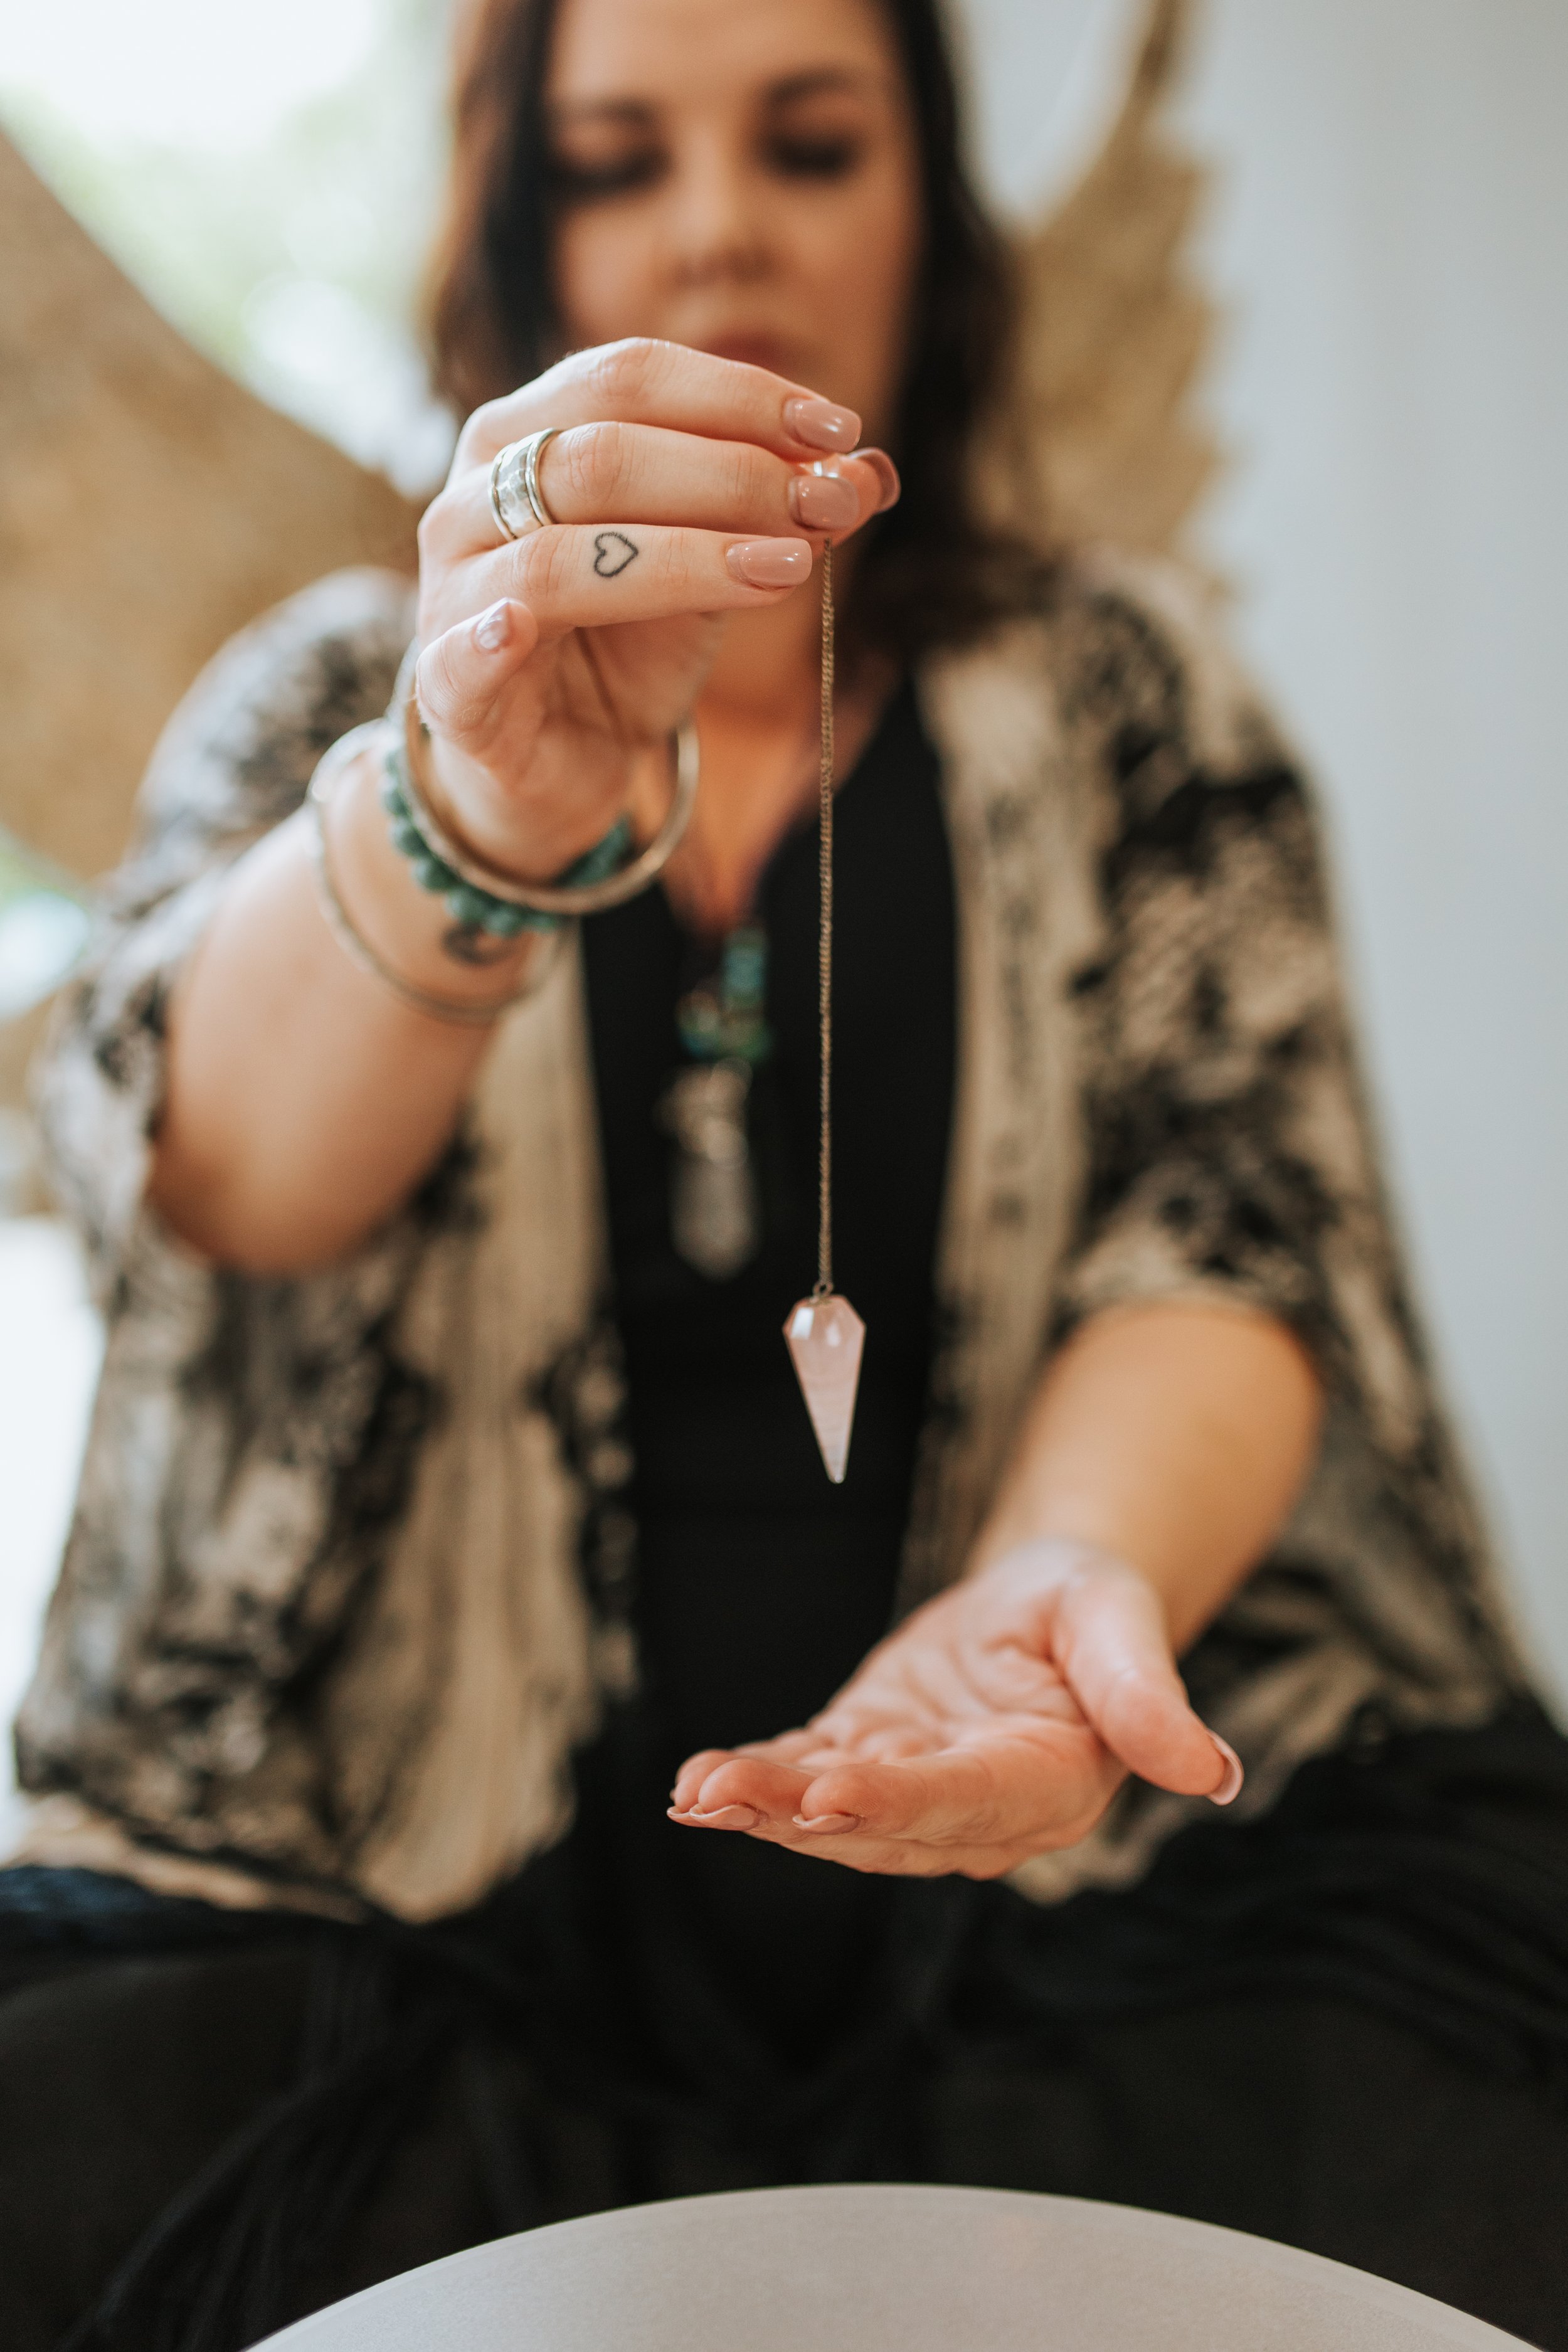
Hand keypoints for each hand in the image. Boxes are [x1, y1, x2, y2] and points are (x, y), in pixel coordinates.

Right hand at [411, 337, 896, 881]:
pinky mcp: (447, 686)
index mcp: (530, 434)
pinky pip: (463, 654)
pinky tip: (522, 627)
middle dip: (731, 475)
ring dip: (683, 557)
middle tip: (827, 505)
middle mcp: (476, 495)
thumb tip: (868, 472)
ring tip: (785, 569)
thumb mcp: (713, 568)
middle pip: (601, 454)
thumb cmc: (624, 643)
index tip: (840, 428)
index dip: (739, 395)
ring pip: (560, 554)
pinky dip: (491, 638)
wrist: (559, 760)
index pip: (630, 378)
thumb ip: (773, 514)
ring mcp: (454, 589)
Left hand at [668, 1541, 1242, 1877]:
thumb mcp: (1120, 1624)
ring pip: (833, 1815)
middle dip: (798, 1814)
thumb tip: (1211, 1773)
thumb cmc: (1093, 1606)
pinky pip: (808, 1782)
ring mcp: (918, 1794)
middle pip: (883, 1823)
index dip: (895, 1800)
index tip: (829, 1794)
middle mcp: (980, 1814)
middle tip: (718, 1798)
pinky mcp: (872, 1765)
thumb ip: (1149, 1699)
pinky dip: (756, 1782)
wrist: (1050, 1601)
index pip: (963, 1801)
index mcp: (1050, 1786)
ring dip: (762, 1808)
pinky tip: (695, 1783)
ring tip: (694, 1795)